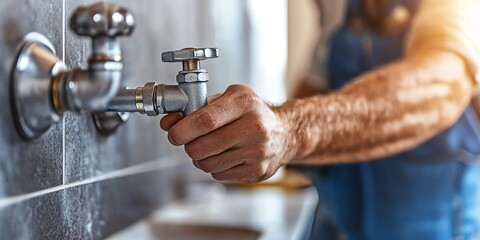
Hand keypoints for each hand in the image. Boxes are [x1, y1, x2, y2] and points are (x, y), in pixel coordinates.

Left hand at [160, 85, 293, 182]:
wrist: (285, 132)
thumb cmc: (252, 112)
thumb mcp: (227, 99)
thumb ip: (196, 108)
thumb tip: (168, 123)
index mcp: (245, 103)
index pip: (205, 120)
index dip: (182, 130)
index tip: (174, 133)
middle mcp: (254, 126)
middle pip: (203, 147)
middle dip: (189, 146)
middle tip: (191, 141)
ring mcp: (258, 151)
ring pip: (209, 164)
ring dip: (200, 158)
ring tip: (209, 147)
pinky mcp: (258, 170)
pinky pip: (220, 175)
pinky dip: (215, 167)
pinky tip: (224, 156)